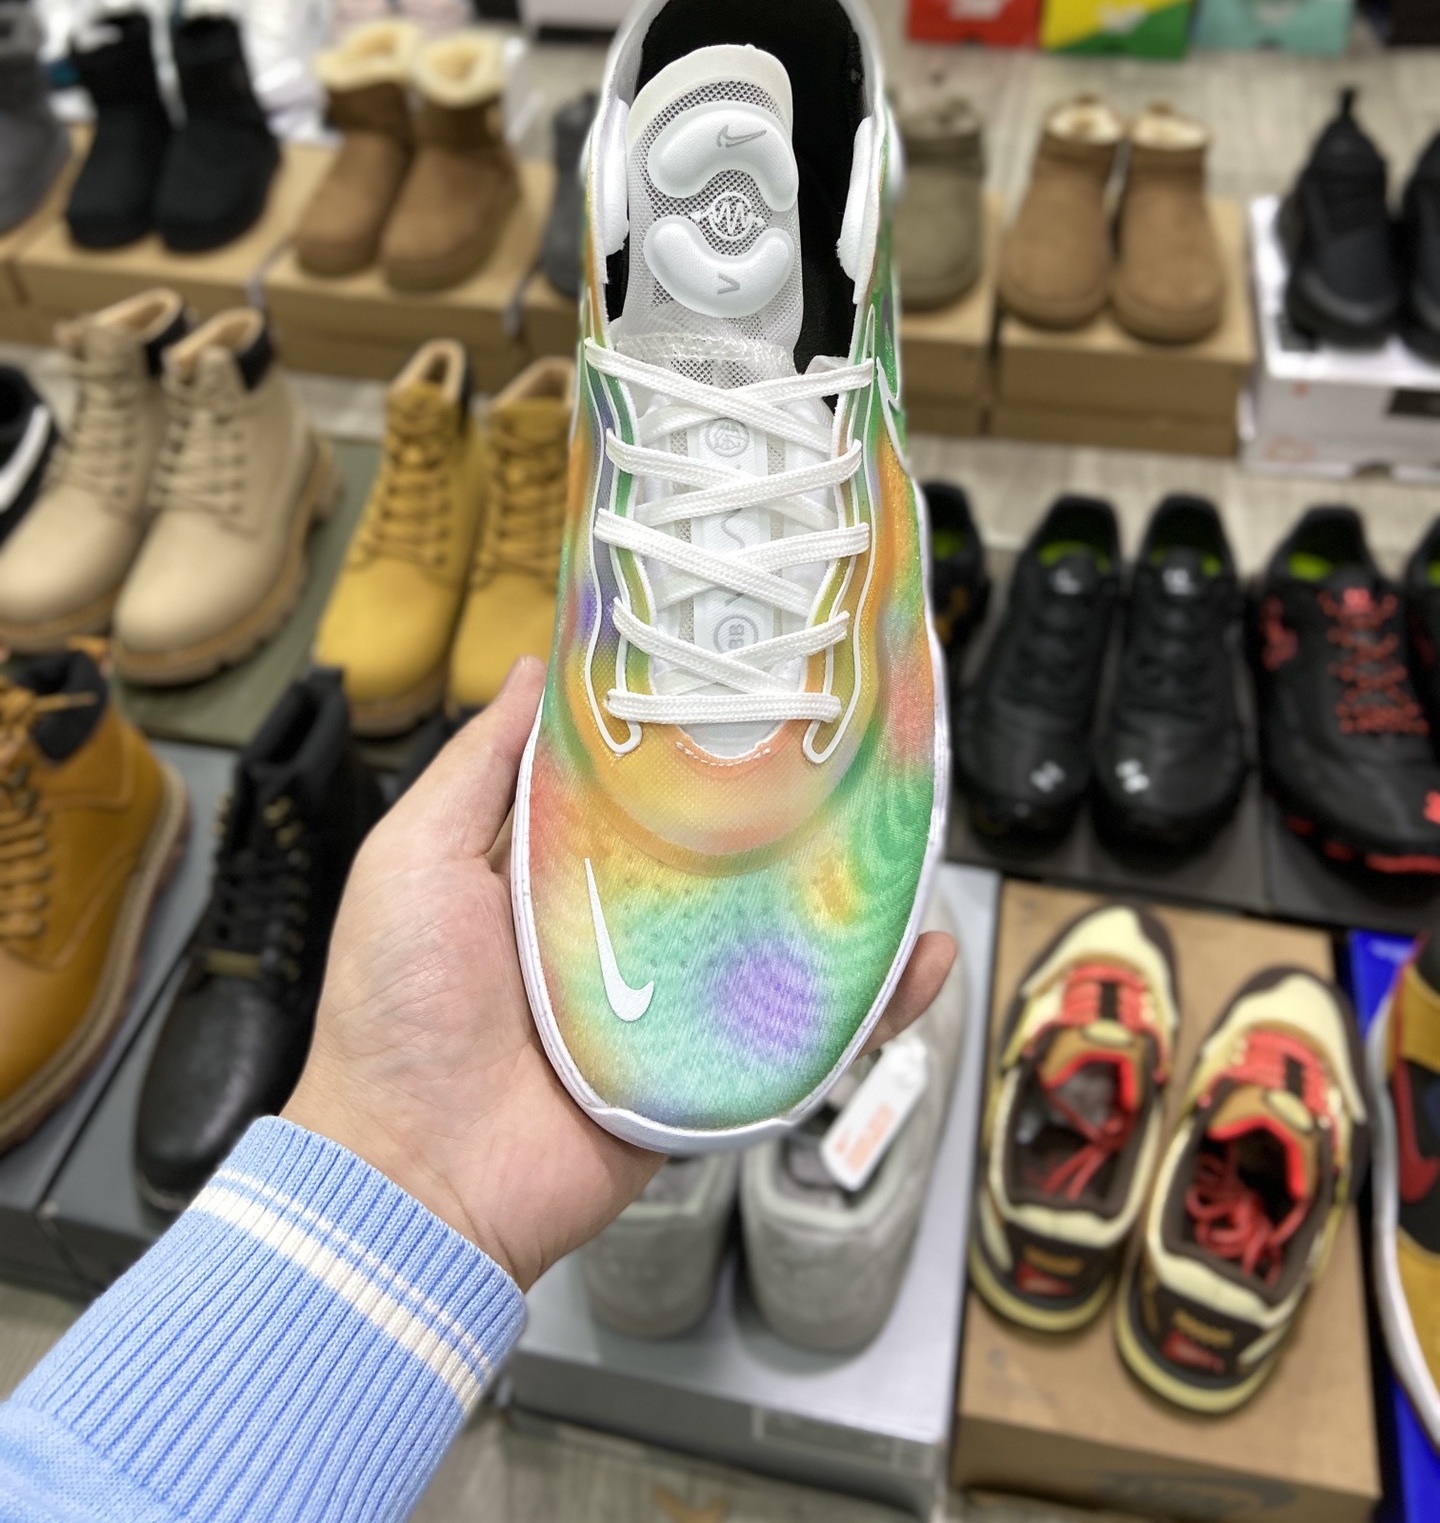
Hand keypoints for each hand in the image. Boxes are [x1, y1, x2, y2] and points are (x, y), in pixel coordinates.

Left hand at [284, 656, 955, 1290]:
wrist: (416, 1178)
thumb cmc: (396, 1011)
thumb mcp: (415, 856)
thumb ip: (479, 765)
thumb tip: (536, 669)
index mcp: (555, 868)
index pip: (642, 785)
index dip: (691, 735)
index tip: (747, 677)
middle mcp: (622, 927)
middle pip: (726, 855)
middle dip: (791, 810)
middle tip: (857, 751)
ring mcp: (673, 1001)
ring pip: (779, 936)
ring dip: (849, 898)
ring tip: (910, 847)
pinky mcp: (709, 1071)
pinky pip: (801, 1034)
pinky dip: (870, 1004)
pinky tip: (919, 957)